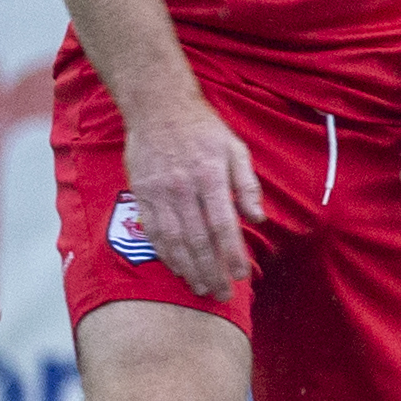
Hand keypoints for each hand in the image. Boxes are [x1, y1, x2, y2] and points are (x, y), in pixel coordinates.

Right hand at [123, 96, 263, 299]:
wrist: (158, 106)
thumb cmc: (203, 129)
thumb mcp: (236, 149)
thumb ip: (247, 185)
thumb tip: (258, 218)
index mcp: (211, 176)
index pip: (224, 225)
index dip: (232, 254)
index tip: (241, 276)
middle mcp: (184, 187)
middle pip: (198, 239)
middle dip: (211, 271)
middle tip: (221, 294)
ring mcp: (159, 192)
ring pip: (174, 240)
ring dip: (188, 268)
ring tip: (200, 287)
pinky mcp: (141, 193)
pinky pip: (153, 231)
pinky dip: (165, 253)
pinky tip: (176, 268)